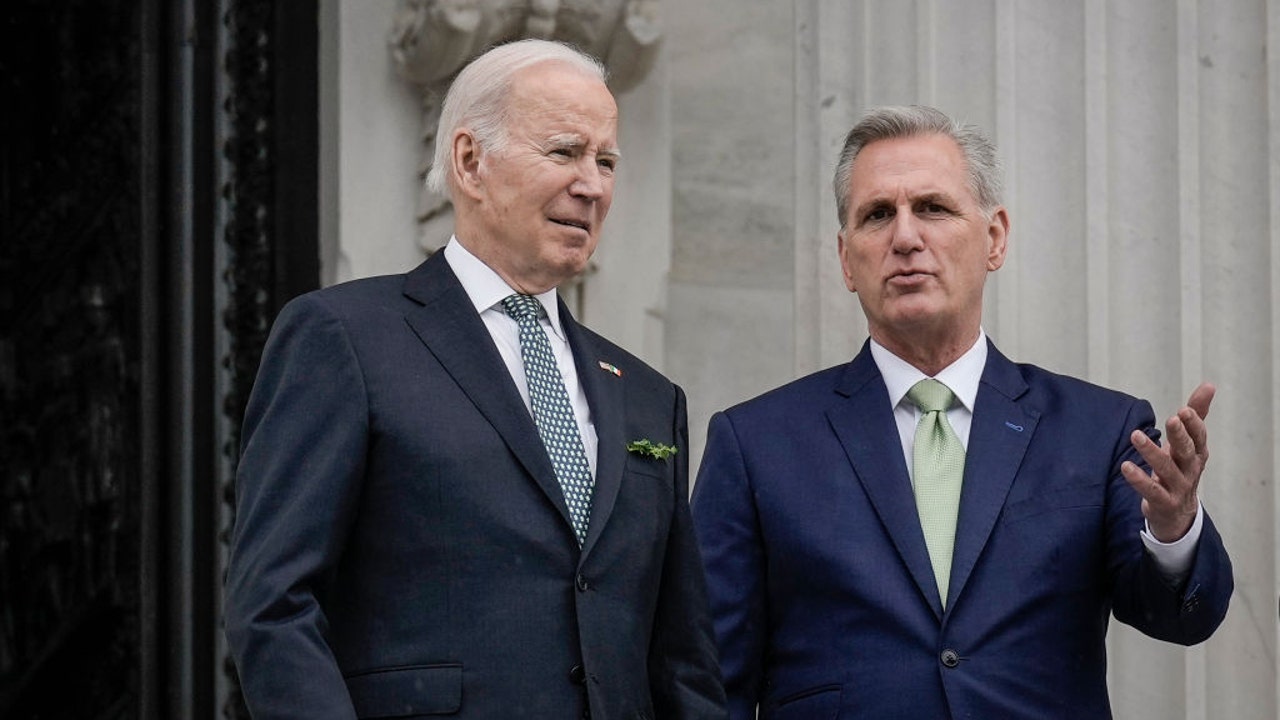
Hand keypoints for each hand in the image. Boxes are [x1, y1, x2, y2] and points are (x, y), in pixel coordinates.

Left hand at [1121, 382, 1214, 542]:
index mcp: (1197, 453)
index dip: (1194, 424)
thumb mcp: (1188, 443)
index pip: (1199, 437)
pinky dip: (1139, 479)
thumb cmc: (1180, 469)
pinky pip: (1151, 490)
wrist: (1177, 513)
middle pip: (1187, 451)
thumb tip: (1209, 385)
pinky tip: (1125, 466)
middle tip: (1172, 419)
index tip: (1184, 410)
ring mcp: (1178, 487)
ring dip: (1151, 452)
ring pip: (1166, 469)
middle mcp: (1190, 469)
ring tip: (1135, 435)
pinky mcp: (1163, 502)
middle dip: (1180, 435)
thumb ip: (1196, 415)